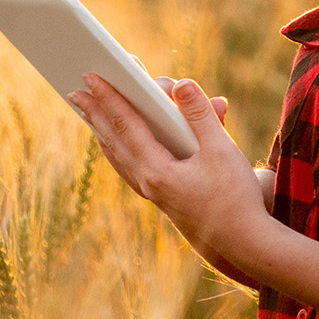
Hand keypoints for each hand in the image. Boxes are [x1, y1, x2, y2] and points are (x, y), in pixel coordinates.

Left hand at [66, 72, 268, 266]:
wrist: (244, 241)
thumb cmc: (236, 196)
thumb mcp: (221, 149)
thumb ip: (200, 114)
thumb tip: (181, 84)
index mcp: (158, 170)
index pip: (127, 125)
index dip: (109, 97)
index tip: (92, 76)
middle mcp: (148, 183)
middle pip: (114, 140)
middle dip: (95, 112)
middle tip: (74, 90)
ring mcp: (152, 193)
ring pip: (118, 156)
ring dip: (103, 132)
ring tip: (88, 115)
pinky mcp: (161, 199)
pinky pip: (129, 169)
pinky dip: (117, 151)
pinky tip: (115, 145)